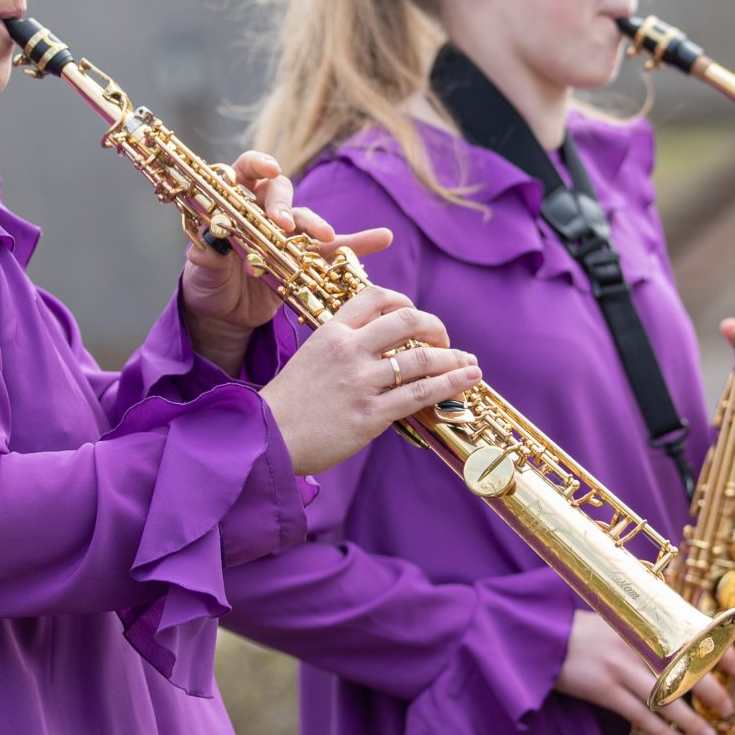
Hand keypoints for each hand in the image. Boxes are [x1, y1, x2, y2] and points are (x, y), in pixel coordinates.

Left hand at [180, 150, 394, 370]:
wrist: (225, 316)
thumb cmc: (208, 285)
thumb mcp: (201, 272)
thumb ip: (206, 255)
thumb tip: (208, 242)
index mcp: (234, 205)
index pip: (244, 172)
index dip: (256, 166)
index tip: (268, 170)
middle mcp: (263, 212)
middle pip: (280, 193)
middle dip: (284, 205)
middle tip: (284, 224)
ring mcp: (288, 235)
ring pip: (308, 220)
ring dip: (318, 225)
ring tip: (327, 235)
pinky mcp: (306, 260)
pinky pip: (336, 250)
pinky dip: (359, 244)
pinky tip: (383, 238)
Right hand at [260, 286, 478, 475]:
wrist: (265, 438)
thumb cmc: (289, 403)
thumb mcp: (311, 358)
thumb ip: (343, 346)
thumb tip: (382, 345)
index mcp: (332, 331)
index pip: (377, 297)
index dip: (405, 301)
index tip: (417, 316)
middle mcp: (349, 350)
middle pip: (407, 320)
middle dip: (436, 328)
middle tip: (445, 342)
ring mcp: (360, 382)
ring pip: (421, 359)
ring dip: (453, 359)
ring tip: (469, 363)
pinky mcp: (370, 415)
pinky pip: (421, 394)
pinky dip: (451, 384)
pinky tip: (468, 380)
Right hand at [553, 611, 734, 734]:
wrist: (540, 637)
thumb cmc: (581, 630)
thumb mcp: (618, 619)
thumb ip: (648, 630)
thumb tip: (682, 642)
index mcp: (643, 623)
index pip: (692, 635)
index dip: (718, 651)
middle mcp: (637, 644)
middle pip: (685, 670)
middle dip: (711, 691)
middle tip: (727, 709)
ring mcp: (620, 667)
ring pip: (666, 698)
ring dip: (691, 720)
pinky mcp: (604, 689)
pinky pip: (640, 715)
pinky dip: (661, 731)